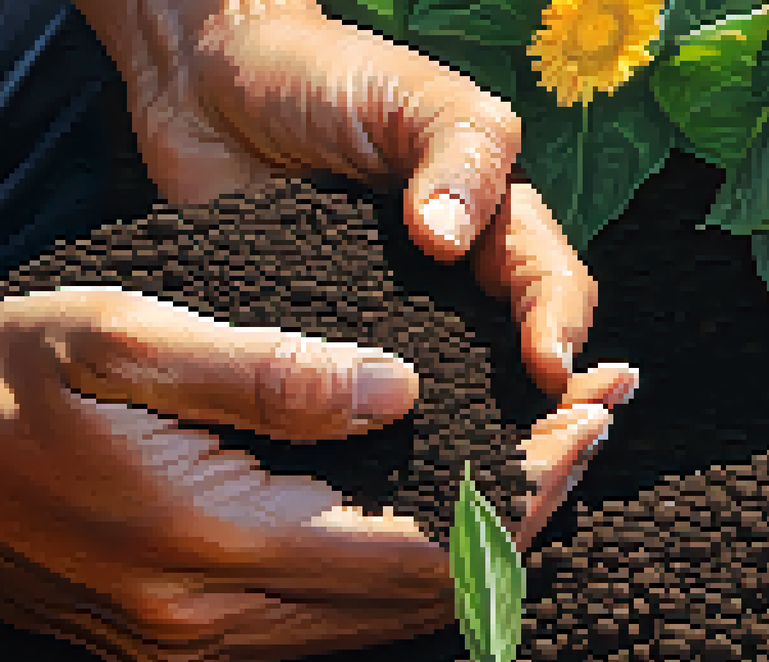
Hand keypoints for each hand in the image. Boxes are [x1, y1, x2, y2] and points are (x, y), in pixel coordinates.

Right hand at [0, 288, 634, 661]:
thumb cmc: (5, 374)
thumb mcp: (131, 339)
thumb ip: (269, 372)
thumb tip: (399, 392)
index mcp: (208, 544)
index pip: (414, 551)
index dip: (515, 502)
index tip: (584, 436)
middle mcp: (205, 623)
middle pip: (406, 603)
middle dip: (512, 530)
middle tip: (584, 448)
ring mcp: (185, 650)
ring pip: (366, 626)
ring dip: (459, 559)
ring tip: (532, 479)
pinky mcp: (167, 647)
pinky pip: (311, 629)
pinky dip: (385, 581)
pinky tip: (427, 524)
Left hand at [75, 0, 635, 548]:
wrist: (209, 84)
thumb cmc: (326, 74)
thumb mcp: (413, 95)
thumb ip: (458, 151)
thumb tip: (455, 238)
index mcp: (493, 227)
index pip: (550, 287)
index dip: (560, 328)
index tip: (548, 369)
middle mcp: (451, 289)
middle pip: (510, 363)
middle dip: (533, 410)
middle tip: (536, 455)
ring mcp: (386, 325)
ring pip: (437, 397)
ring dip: (453, 438)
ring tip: (461, 480)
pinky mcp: (318, 348)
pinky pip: (349, 399)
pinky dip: (363, 437)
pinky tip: (365, 472)